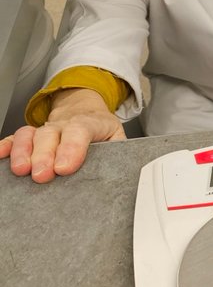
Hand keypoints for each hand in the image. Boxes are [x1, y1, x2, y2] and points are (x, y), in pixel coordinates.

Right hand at [0, 88, 125, 182]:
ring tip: (21, 170)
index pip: (81, 131)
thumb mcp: (118, 138)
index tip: (64, 168)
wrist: (85, 110)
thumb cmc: (101, 130)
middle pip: (51, 135)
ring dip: (23, 152)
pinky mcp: (30, 135)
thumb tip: (126, 172)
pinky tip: (0, 155)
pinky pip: (15, 138)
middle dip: (44, 155)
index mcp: (89, 123)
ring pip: (30, 134)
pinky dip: (6, 146)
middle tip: (42, 175)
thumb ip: (121, 153)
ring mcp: (45, 128)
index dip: (72, 148)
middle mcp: (64, 124)